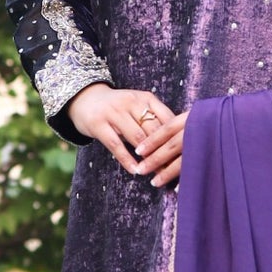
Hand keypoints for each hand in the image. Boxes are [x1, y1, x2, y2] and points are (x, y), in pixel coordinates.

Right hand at [70, 86, 187, 188]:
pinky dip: (127, 160)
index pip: (167, 119)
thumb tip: (181, 141)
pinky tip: (135, 171)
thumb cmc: (119, 108)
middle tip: (175, 170)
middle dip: (165, 151)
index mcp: (145, 98)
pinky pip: (116, 145)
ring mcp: (113, 113)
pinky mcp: (98, 124)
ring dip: (148, 158)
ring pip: (137, 138)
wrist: (85, 99)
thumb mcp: (138, 107)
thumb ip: (156, 120)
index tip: (186, 155)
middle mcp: (130, 102)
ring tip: (157, 174)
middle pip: (154, 130)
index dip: (177, 138)